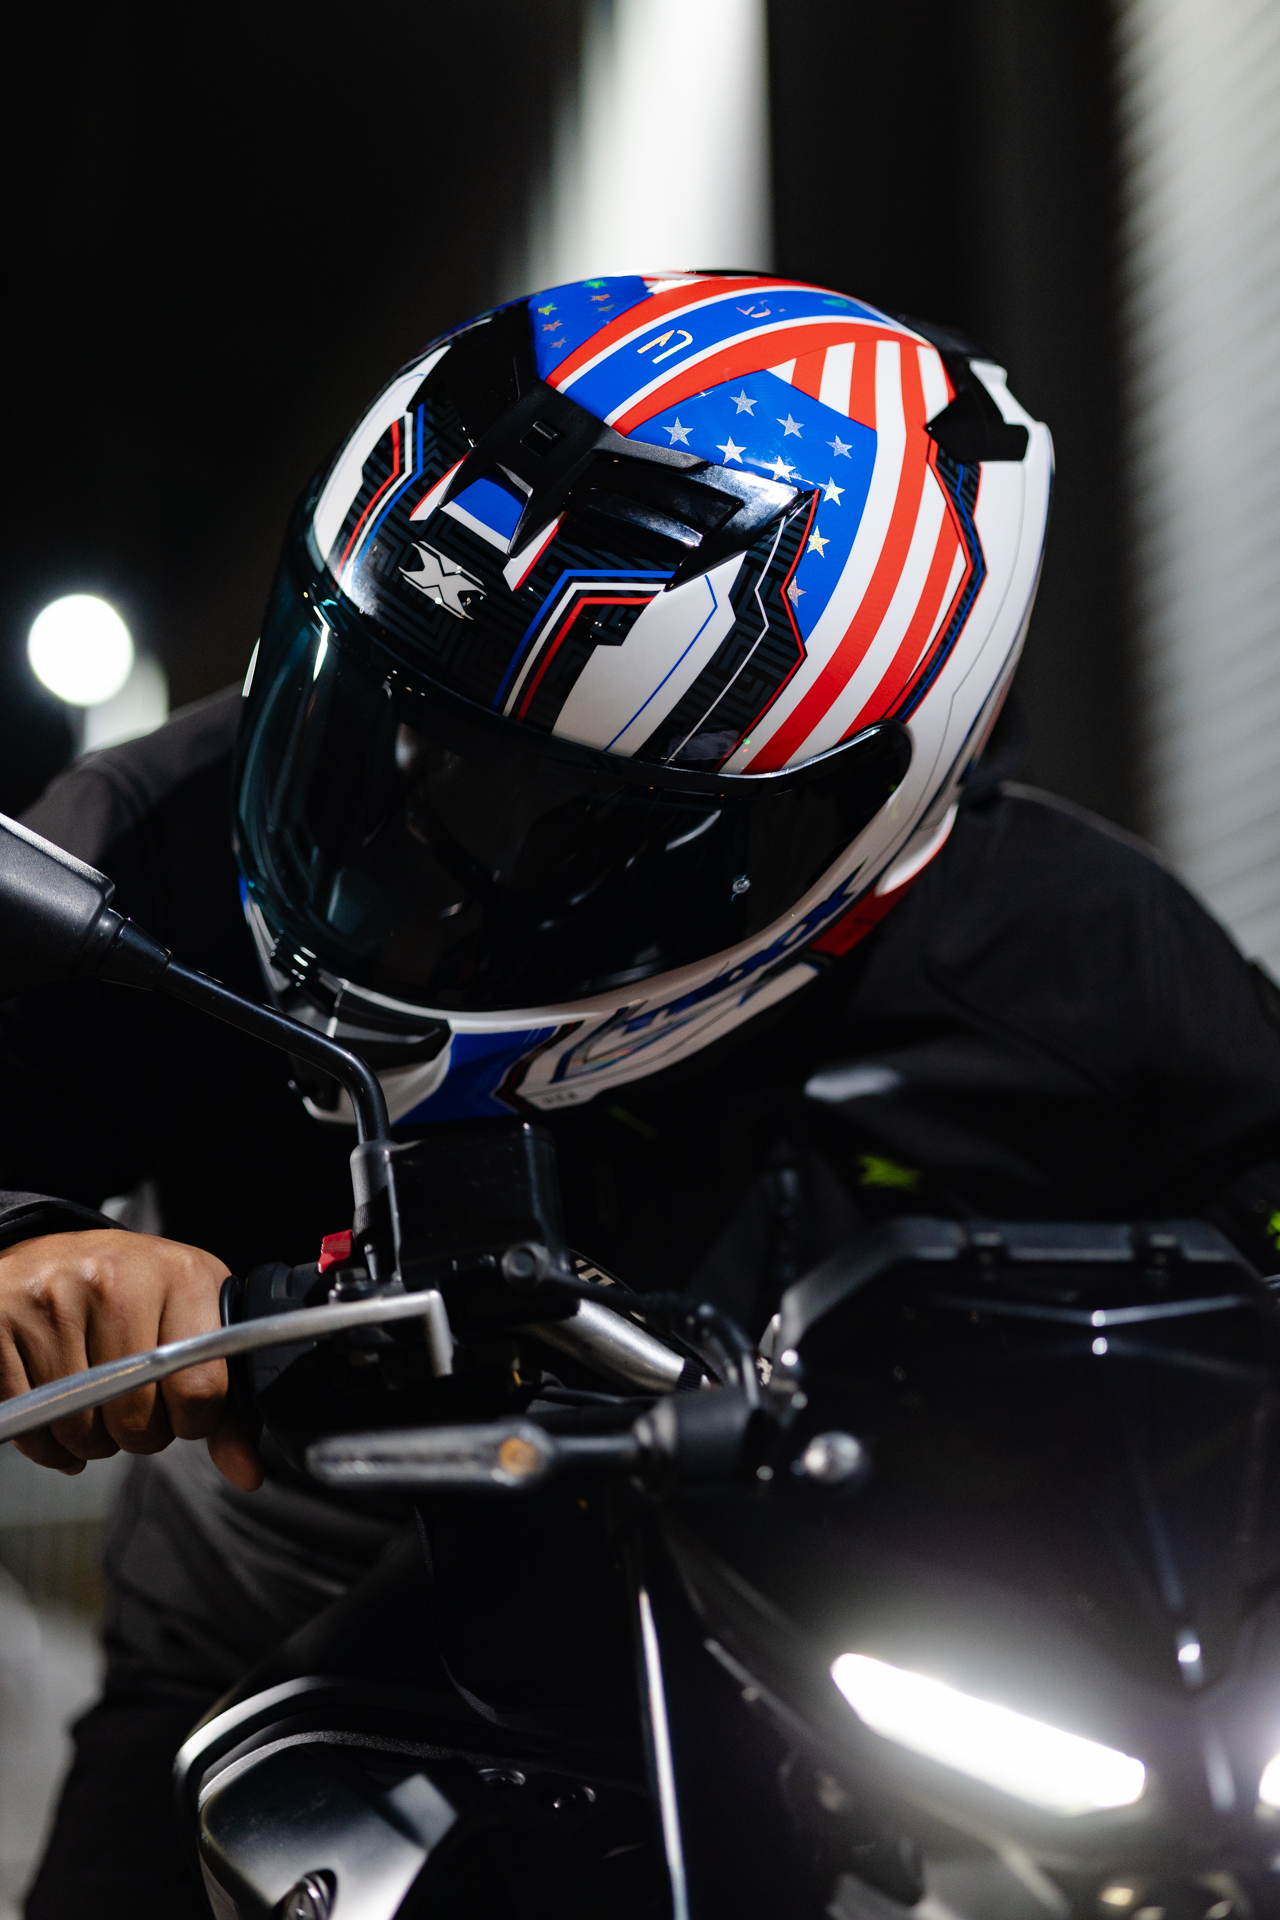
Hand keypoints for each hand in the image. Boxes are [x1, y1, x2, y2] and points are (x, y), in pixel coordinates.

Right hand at [0, 1229, 261, 1489]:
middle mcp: (116, 1280)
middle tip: (131, 1406)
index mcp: (181, 1276)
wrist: (54, 1252)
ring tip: (94, 1402)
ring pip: (79, 1429)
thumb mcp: (194, 1323)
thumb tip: (247, 1473)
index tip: (182, 1410)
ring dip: (89, 1439)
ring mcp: (53, 1299)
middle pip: (136, 1419)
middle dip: (137, 1434)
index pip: (200, 1390)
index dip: (193, 1421)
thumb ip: (227, 1404)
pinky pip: (29, 1426)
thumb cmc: (135, 1294)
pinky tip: (55, 1411)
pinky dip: (44, 1442)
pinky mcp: (2, 1321)